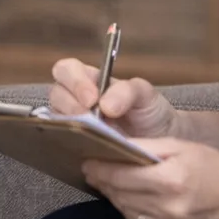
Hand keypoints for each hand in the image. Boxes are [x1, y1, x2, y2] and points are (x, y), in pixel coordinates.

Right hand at [50, 58, 178, 138]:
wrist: (162, 144)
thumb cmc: (150, 113)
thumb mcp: (145, 94)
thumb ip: (126, 91)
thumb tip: (104, 105)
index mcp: (89, 80)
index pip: (66, 70)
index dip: (74, 81)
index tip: (92, 98)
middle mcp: (76, 100)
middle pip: (56, 94)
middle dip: (71, 105)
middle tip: (91, 118)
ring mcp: (73, 124)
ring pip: (55, 119)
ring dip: (71, 126)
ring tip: (92, 134)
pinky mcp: (76, 146)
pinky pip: (63, 143)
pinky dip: (71, 144)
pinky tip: (88, 148)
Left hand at [83, 138, 218, 218]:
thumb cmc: (210, 165)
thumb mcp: (179, 146)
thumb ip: (145, 146)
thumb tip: (114, 146)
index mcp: (171, 180)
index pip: (120, 177)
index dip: (99, 169)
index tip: (87, 162)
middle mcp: (170, 209)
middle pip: (121, 196)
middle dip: (104, 182)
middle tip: (94, 170)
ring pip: (129, 213)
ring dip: (116, 197)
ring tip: (111, 183)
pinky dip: (134, 211)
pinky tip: (133, 198)